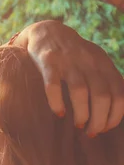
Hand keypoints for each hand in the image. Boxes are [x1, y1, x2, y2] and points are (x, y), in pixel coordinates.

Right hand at [14, 20, 123, 134]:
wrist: (47, 32)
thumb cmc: (74, 58)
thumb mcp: (96, 64)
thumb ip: (107, 83)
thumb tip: (113, 116)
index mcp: (104, 64)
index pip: (119, 94)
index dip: (115, 116)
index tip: (105, 128)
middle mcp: (89, 62)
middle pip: (102, 96)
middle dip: (98, 120)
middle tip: (90, 132)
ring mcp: (68, 61)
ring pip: (80, 92)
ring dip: (81, 114)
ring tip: (78, 125)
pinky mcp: (48, 62)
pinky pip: (53, 86)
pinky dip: (57, 103)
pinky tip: (59, 113)